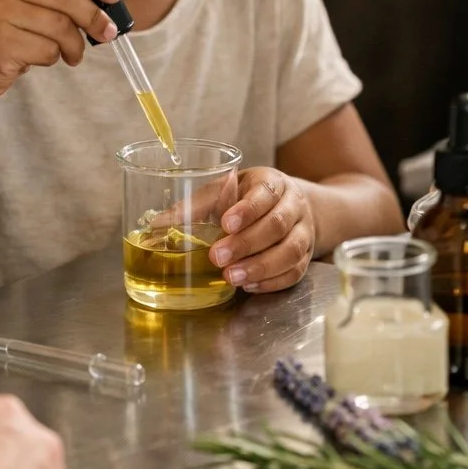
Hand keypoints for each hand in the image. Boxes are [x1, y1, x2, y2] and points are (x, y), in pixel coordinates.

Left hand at [209, 167, 315, 293]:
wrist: (292, 205)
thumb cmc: (251, 196)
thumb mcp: (228, 188)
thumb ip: (200, 203)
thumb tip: (161, 222)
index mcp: (273, 182)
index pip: (265, 193)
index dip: (247, 210)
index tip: (226, 224)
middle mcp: (294, 205)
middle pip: (277, 225)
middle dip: (246, 243)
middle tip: (217, 257)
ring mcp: (304, 232)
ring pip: (290, 252)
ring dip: (260, 267)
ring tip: (232, 277)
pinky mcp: (306, 256)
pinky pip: (295, 272)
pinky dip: (272, 282)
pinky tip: (249, 286)